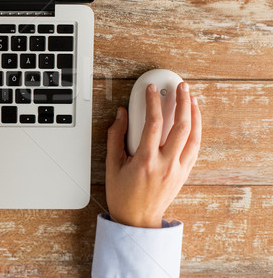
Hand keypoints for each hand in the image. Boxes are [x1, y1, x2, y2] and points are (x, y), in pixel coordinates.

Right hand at [106, 82, 201, 227]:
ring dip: (194, 115)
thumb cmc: (122, 195)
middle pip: (180, 126)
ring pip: (193, 136)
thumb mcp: (112, 165)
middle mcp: (165, 163)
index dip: (153, 102)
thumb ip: (115, 136)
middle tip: (180, 87)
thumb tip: (122, 114)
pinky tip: (193, 121)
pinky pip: (194, 148)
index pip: (153, 123)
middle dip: (182, 102)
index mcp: (145, 160)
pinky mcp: (184, 173)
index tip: (152, 89)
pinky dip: (196, 131)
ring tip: (192, 99)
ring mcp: (177, 169)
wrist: (137, 220)